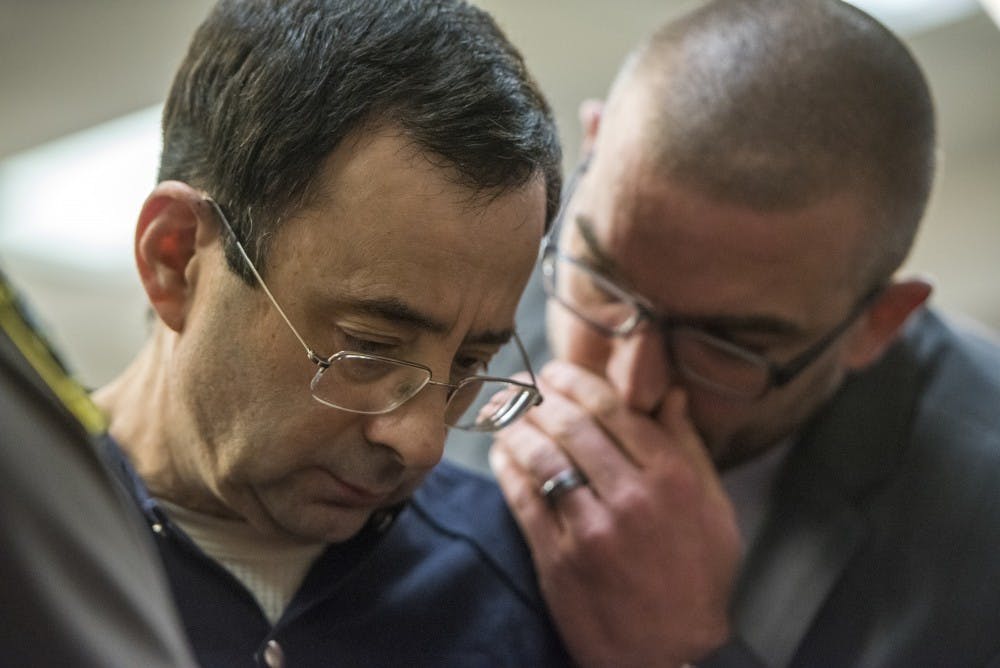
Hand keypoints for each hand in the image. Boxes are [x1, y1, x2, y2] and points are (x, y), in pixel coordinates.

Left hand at [491, 360, 740, 667]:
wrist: (669, 654)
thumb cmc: (697, 578)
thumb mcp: (715, 511)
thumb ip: (690, 448)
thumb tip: (672, 394)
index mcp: (672, 479)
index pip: (613, 408)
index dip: (576, 381)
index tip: (557, 371)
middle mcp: (632, 497)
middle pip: (572, 425)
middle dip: (541, 396)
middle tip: (524, 385)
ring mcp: (592, 529)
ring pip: (542, 456)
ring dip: (517, 426)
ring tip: (506, 413)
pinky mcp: (559, 558)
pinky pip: (524, 499)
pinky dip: (507, 468)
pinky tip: (501, 452)